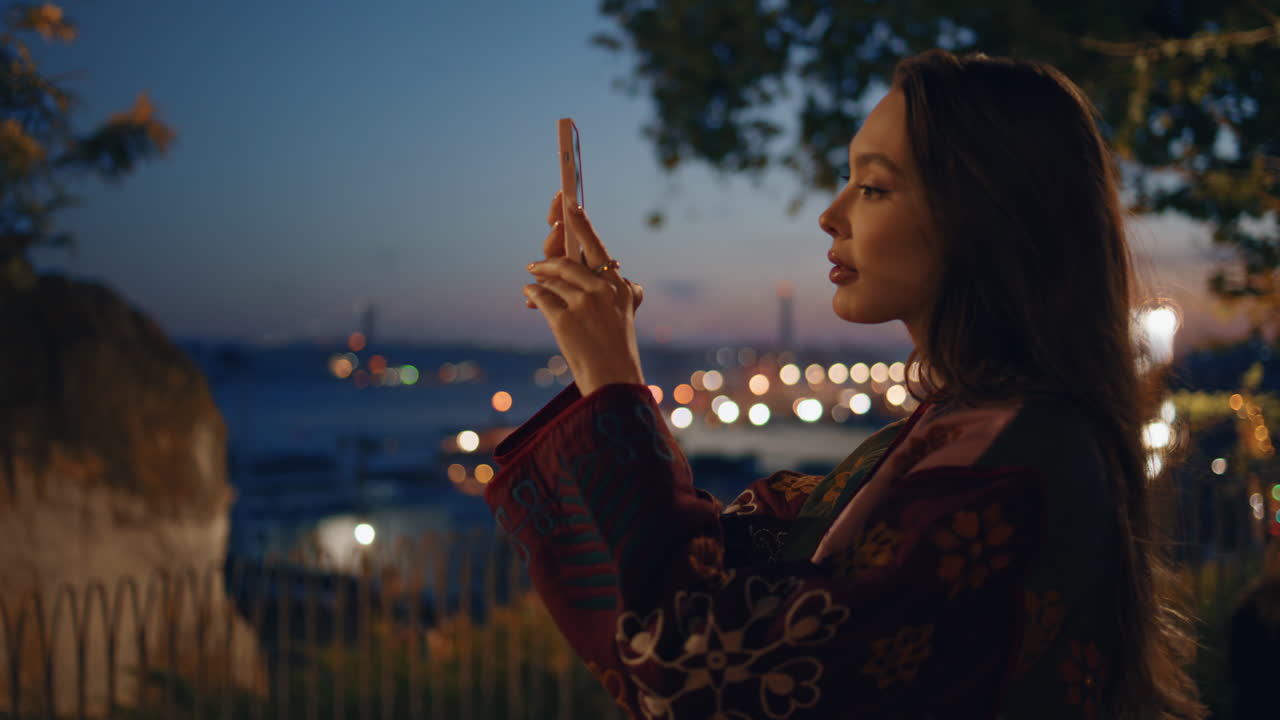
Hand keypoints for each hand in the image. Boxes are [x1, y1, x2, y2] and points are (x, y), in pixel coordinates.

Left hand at [522, 195, 644, 395]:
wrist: (612, 381)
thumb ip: (628, 295)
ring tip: (532, 280)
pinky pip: (540, 296)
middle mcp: (602, 290)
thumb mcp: (629, 317)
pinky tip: (529, 295)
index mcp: (619, 287)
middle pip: (568, 263)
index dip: (582, 225)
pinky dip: (532, 294)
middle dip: (549, 259)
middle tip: (536, 263)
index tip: (568, 204)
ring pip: (552, 279)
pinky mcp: (564, 318)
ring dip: (539, 278)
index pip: (598, 249)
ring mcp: (583, 303)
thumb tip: (633, 284)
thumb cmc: (619, 350)